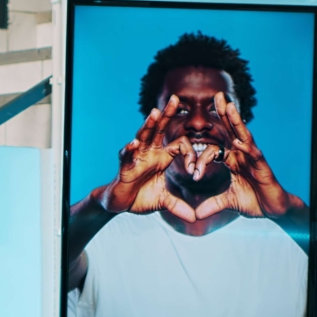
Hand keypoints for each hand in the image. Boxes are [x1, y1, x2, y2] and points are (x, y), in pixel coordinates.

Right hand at [99, 97, 195, 221]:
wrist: (120, 204)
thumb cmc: (141, 196)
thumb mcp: (164, 201)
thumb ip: (179, 206)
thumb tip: (195, 218)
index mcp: (162, 157)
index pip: (179, 145)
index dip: (190, 155)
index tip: (195, 171)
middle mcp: (150, 153)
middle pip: (159, 129)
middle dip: (167, 114)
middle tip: (175, 98)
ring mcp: (136, 158)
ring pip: (143, 137)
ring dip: (148, 125)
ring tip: (154, 113)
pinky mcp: (125, 167)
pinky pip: (127, 156)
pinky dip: (130, 150)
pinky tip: (133, 143)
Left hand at [194, 92, 305, 220]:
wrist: (274, 210)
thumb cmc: (254, 201)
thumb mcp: (229, 202)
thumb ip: (212, 205)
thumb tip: (196, 215)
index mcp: (233, 160)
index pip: (215, 148)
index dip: (202, 156)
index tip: (193, 165)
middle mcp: (243, 155)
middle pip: (232, 131)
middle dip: (224, 114)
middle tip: (216, 95)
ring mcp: (253, 159)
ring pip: (243, 137)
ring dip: (236, 122)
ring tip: (229, 106)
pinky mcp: (262, 167)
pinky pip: (254, 154)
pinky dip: (247, 147)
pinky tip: (240, 139)